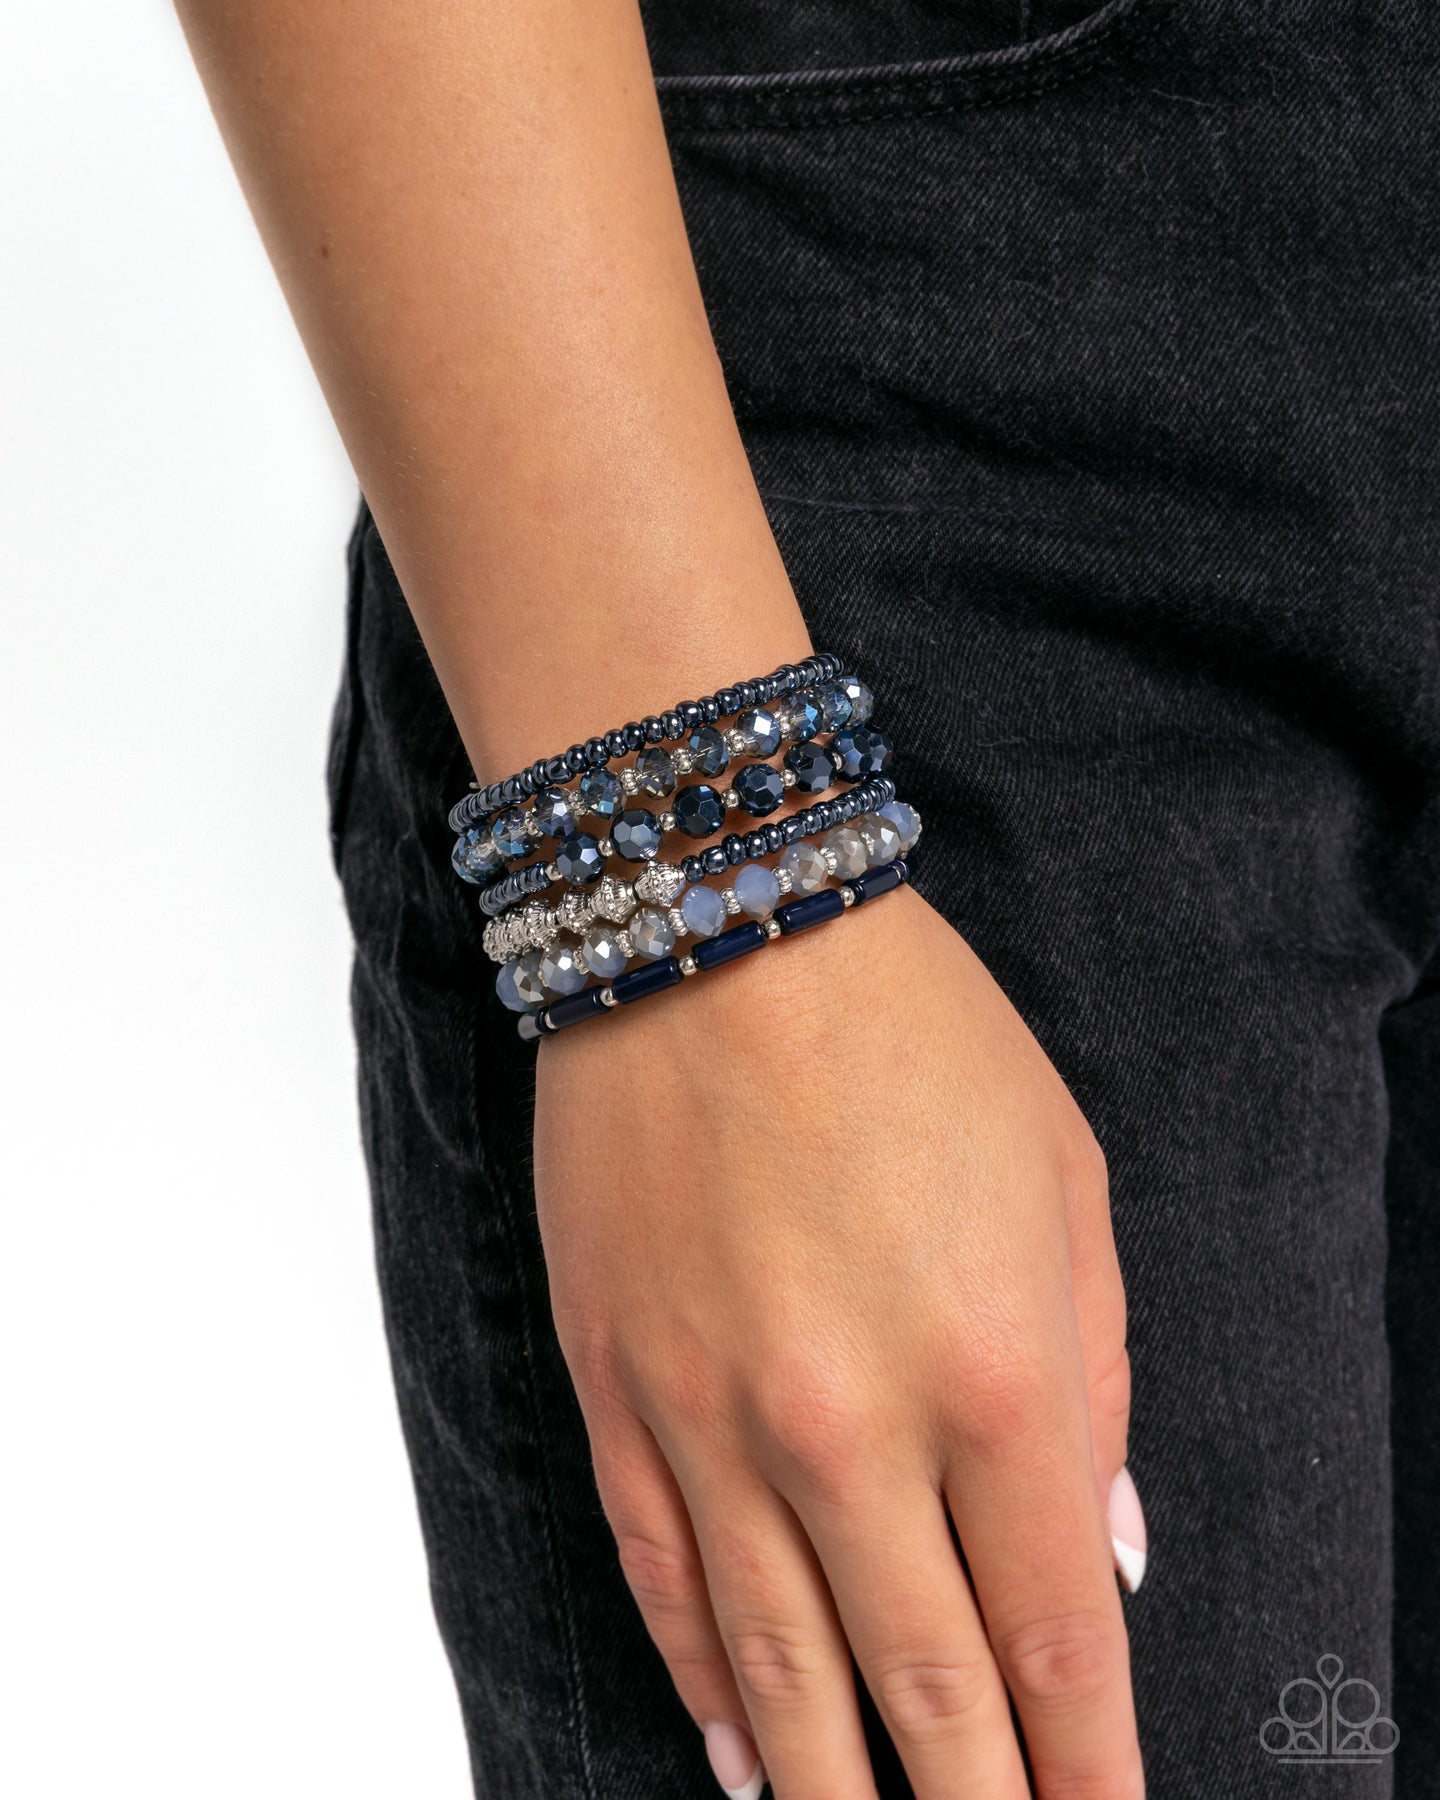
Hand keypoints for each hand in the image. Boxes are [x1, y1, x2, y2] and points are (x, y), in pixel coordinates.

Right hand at [535, 884, 1142, 1798]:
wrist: (714, 920)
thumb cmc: (910, 1030)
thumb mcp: (1064, 1179)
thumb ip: (1097, 1377)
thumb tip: (1106, 1542)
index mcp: (995, 1372)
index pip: (1055, 1634)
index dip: (1086, 1762)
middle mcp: (850, 1428)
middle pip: (923, 1685)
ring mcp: (714, 1416)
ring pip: (778, 1664)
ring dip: (830, 1781)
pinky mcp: (616, 1385)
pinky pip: (661, 1574)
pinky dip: (702, 1677)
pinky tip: (734, 1743)